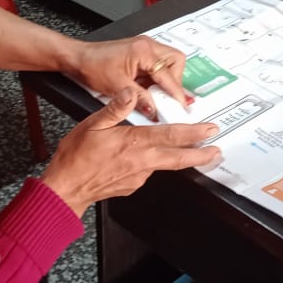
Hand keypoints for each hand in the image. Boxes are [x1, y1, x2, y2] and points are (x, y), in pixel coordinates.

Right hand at [41, 89, 220, 215]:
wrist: (65, 189)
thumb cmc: (76, 157)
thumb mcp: (92, 125)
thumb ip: (115, 108)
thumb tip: (130, 93)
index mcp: (134, 143)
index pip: (171, 136)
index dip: (194, 133)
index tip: (210, 130)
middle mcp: (141, 162)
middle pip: (179, 158)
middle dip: (201, 154)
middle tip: (217, 151)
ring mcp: (138, 176)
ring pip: (163, 164)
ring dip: (177, 157)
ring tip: (188, 151)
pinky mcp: (132, 185)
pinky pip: (147, 171)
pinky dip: (152, 163)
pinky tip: (146, 158)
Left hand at [69, 36, 186, 120]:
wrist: (77, 59)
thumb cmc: (91, 65)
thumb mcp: (117, 87)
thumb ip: (139, 99)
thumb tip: (154, 109)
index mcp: (143, 51)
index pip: (168, 75)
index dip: (175, 93)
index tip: (179, 106)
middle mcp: (147, 46)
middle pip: (176, 61)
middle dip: (175, 80)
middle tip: (169, 96)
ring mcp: (144, 48)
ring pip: (168, 63)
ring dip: (166, 80)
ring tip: (156, 95)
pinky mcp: (140, 54)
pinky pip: (156, 66)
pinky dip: (156, 79)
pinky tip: (147, 90)